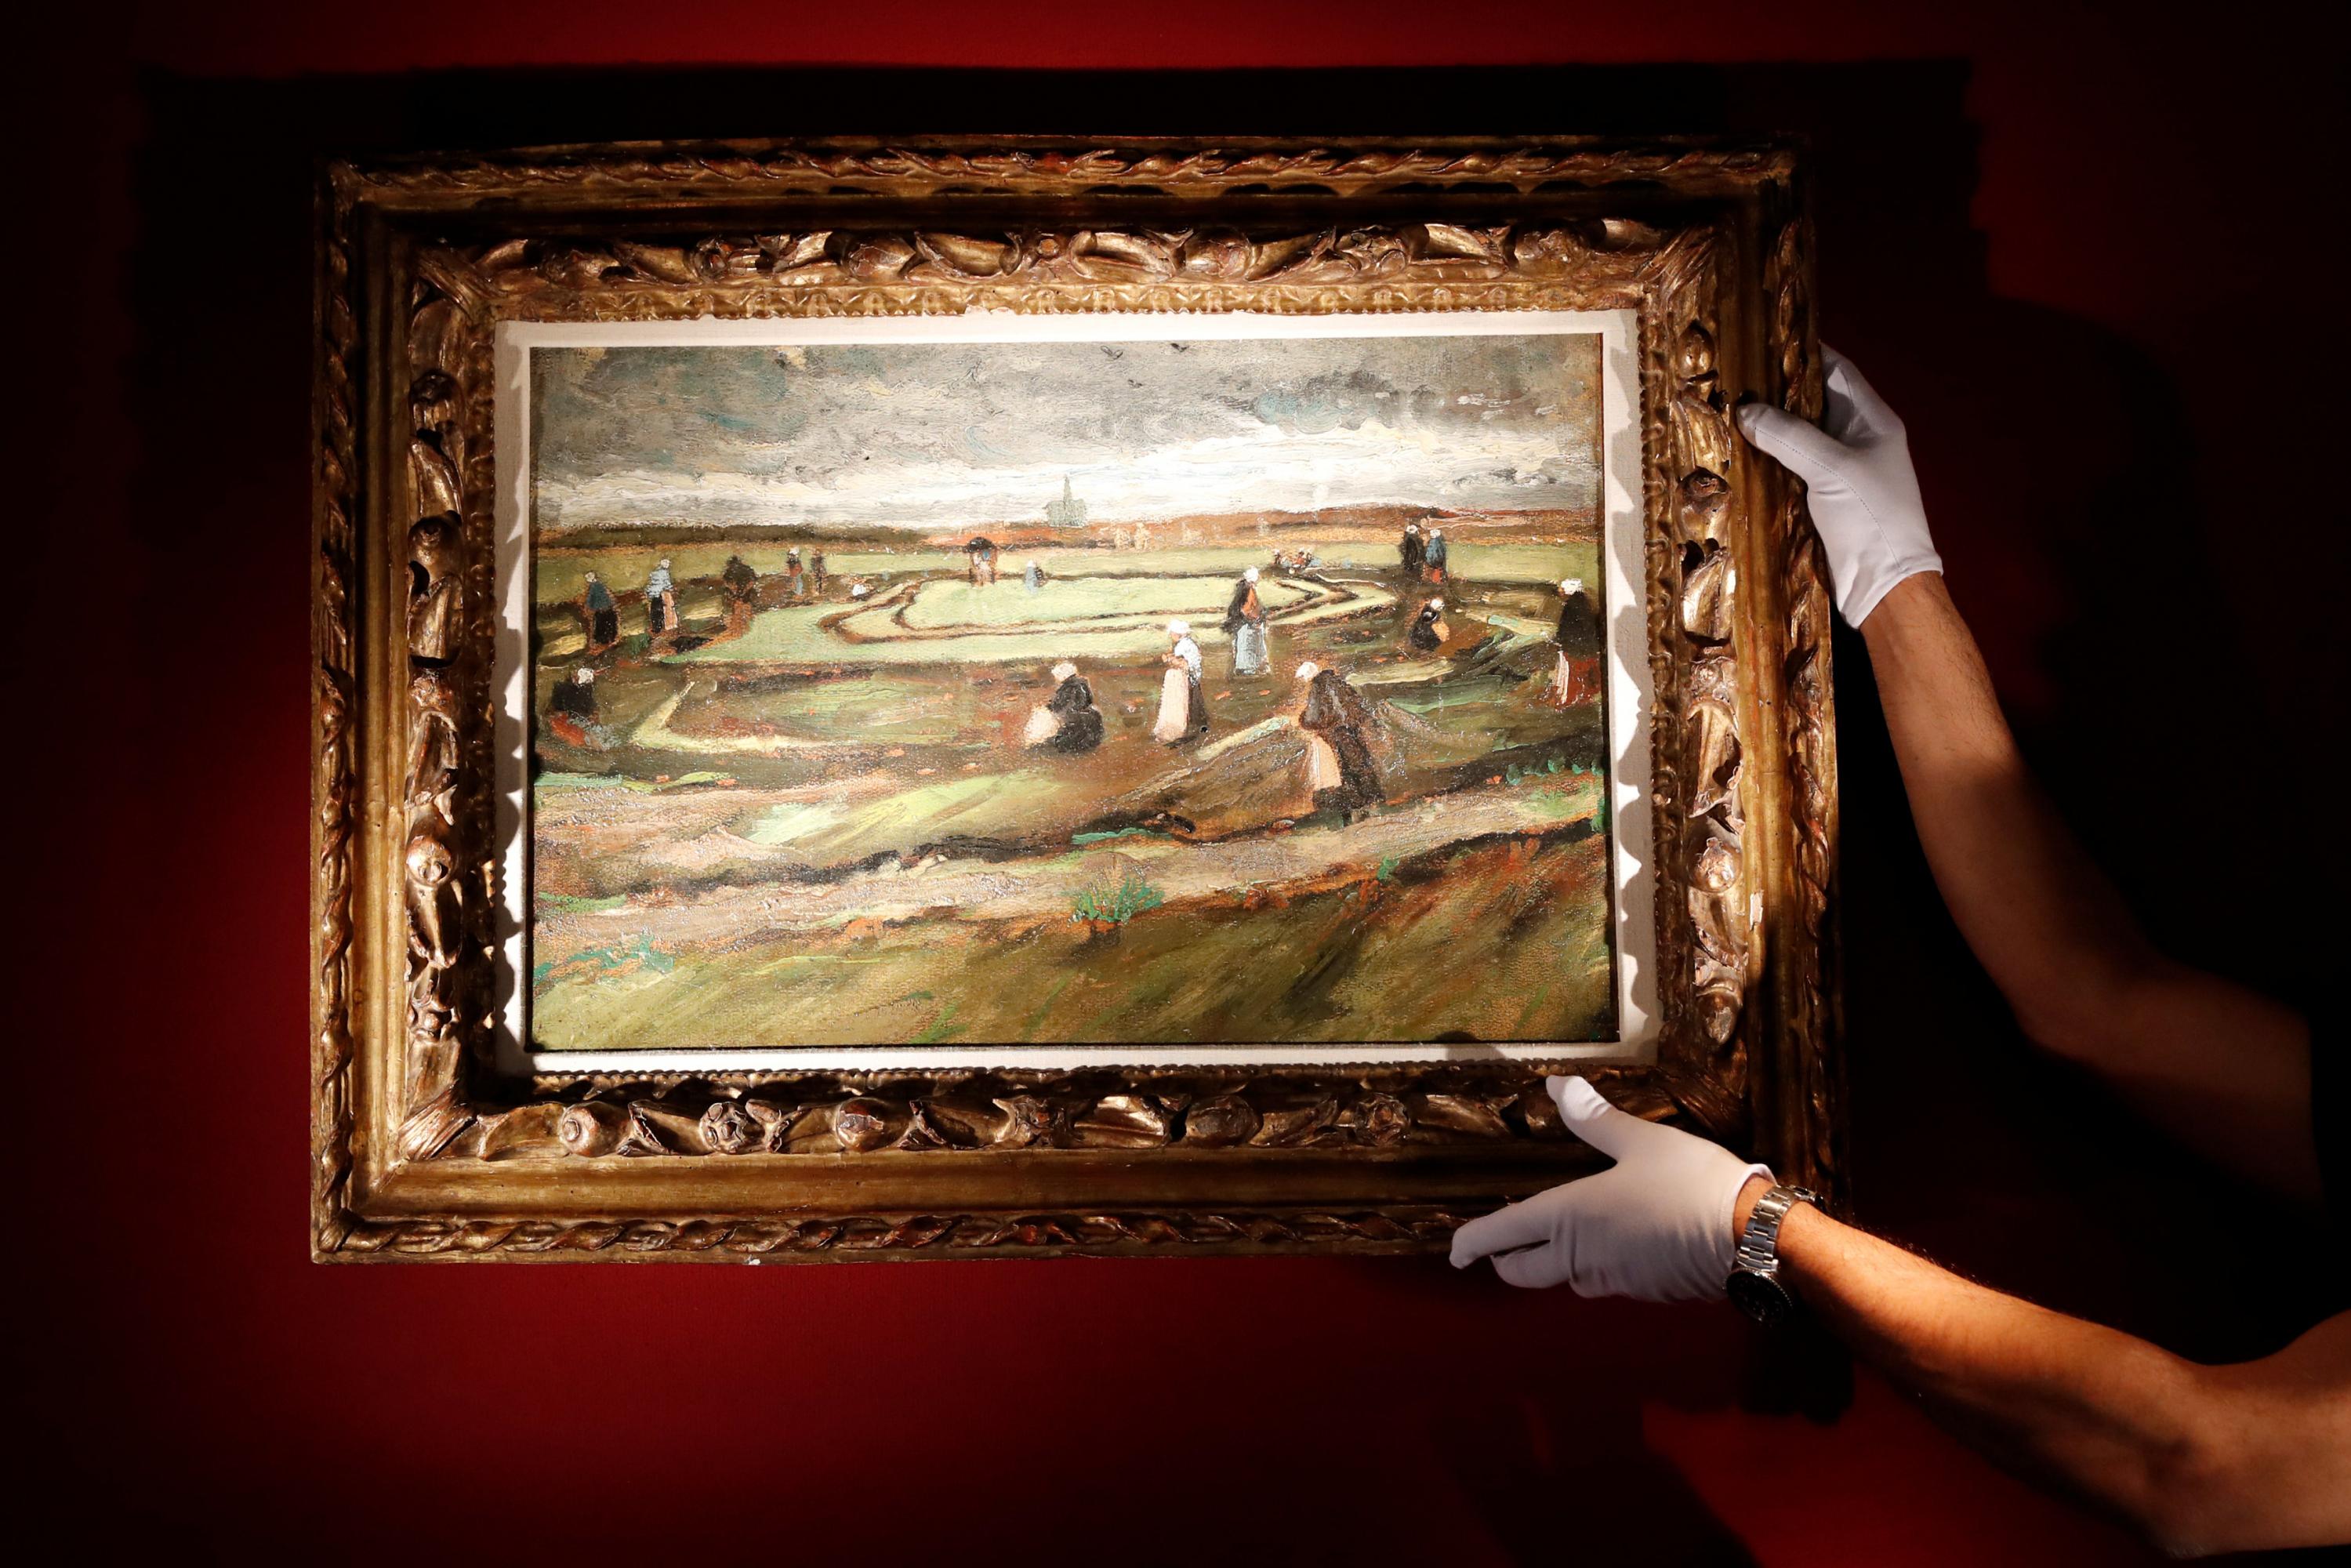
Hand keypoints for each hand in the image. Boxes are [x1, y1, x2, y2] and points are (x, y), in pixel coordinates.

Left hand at [1449, 1076, 1771, 1300]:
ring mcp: (1613, 1279)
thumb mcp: (1641, 1141)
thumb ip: (1597, 1121)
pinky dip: (1593, 1267)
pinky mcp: (1645, 1292)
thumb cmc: (1689, 1184)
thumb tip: (1559, 1088)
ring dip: (1552, 1264)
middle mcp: (1581, 1256)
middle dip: (1506, 1260)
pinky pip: (1603, 1281)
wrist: (1750, 1240)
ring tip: (1556, 1238)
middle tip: (1502, 1246)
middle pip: (1524, 1272)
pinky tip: (1613, 1245)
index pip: (1504, 1235)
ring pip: (1565, 1280)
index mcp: (1569, 1218)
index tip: (1455, 1253)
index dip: (1473, 1243)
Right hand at [1737, 348, 1941, 626]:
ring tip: (1725, 412)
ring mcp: (1840, 472)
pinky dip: (1767, 461)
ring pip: (1799, 438)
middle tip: (1732, 377)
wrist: (1884, 585)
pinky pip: (1791, 469)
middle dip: (1776, 391)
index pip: (1836, 372)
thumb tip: (1745, 409)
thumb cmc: (1871, 519)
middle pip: (1813, 403)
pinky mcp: (1822, 501)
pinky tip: (1737, 456)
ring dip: (1767, 429)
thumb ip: (1789, 436)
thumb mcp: (1831, 469)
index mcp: (1872, 421)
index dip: (1804, 353)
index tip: (1763, 341)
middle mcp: (1857, 441)